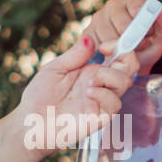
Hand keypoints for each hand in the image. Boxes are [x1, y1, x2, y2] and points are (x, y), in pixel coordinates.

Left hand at [10, 33, 138, 155]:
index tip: (104, 46)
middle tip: (103, 57)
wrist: (32, 122)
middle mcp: (101, 85)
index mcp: (92, 71)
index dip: (119, 46)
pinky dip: (104, 95)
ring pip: (125, 83)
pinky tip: (88, 93)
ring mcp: (102, 101)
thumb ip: (75, 55)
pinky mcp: (100, 117)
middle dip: (123, 57)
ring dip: (109, 76)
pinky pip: (114, 103)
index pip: (119, 56)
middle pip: (130, 67)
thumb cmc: (40, 97)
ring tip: (88, 83)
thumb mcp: (56, 68)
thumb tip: (89, 39)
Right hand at [80, 0, 161, 75]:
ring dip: (117, 48)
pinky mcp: (87, 32)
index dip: (143, 23)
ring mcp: (98, 18)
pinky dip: (104, 53)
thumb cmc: (146, 52)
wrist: (127, 70)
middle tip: (137, 49)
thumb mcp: (159, 40)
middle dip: (131, 38)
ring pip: (107, 33)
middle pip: (120, 21)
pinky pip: (95, 43)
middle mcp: (113, 5)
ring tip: (125, 54)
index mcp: (132, 1)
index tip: (148, 35)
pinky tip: (111, 57)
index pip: (136, 6)